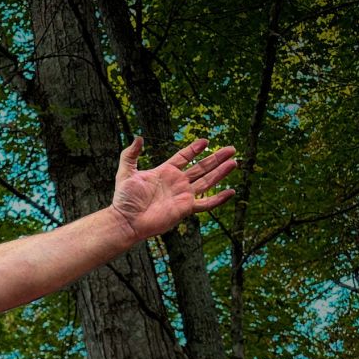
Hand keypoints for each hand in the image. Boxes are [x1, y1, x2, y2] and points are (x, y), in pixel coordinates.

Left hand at [110, 137, 237, 240]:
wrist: (126, 220)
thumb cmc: (124, 199)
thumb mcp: (125, 172)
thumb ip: (130, 154)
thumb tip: (138, 138)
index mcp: (165, 172)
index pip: (184, 157)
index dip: (194, 149)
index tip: (205, 141)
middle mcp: (177, 182)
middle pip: (201, 167)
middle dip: (216, 158)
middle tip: (231, 149)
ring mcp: (183, 195)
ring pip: (207, 181)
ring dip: (221, 172)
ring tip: (234, 162)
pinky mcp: (185, 208)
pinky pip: (206, 203)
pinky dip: (219, 199)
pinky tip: (231, 192)